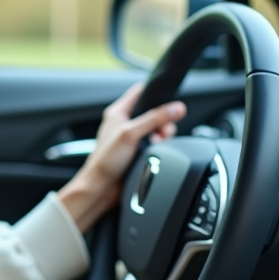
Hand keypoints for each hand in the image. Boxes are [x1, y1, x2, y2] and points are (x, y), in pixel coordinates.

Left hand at [57, 82, 185, 232]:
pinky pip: (154, 142)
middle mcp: (124, 122)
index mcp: (118, 112)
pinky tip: (157, 149)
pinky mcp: (137, 151)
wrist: (101, 188)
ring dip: (162, 133)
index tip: (170, 100)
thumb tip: (176, 107)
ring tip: (160, 141)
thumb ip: (154, 118)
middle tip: (164, 130)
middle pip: (153, 112)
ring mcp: (131, 137)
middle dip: (164, 119)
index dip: (156, 93)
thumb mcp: (131, 134)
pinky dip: (159, 145)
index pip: (141, 91)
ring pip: (155, 128)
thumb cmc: (106, 160)